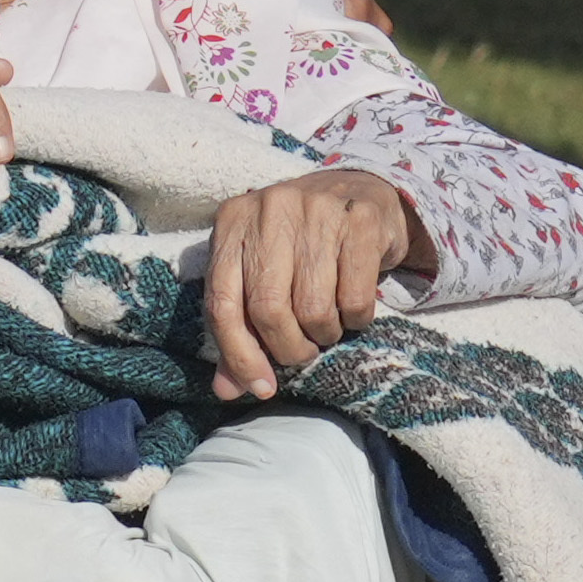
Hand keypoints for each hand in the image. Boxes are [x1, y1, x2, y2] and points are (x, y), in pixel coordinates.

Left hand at [202, 169, 430, 394]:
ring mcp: (317, 209)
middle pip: (268, 309)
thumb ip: (240, 328)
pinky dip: (355, 319)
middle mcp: (270, 208)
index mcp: (232, 221)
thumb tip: (228, 390)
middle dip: (287, 348)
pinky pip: (354, 298)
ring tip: (326, 325)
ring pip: (313, 308)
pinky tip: (351, 308)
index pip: (221, 303)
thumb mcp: (260, 274)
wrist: (358, 191)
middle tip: (301, 352)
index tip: (260, 387)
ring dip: (322, 335)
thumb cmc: (299, 245)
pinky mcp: (361, 220)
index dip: (238, 356)